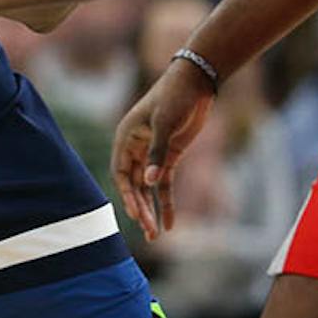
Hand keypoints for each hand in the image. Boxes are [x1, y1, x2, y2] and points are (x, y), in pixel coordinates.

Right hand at [112, 61, 216, 238]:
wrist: (196, 83)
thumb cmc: (174, 97)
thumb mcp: (165, 124)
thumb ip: (157, 155)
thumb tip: (150, 183)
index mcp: (126, 137)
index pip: (121, 173)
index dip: (127, 195)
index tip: (135, 213)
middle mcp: (136, 147)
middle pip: (133, 185)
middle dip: (139, 208)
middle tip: (148, 232)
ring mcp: (152, 153)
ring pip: (147, 188)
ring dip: (150, 209)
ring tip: (155, 235)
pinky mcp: (169, 155)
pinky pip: (164, 183)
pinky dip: (165, 202)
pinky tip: (170, 223)